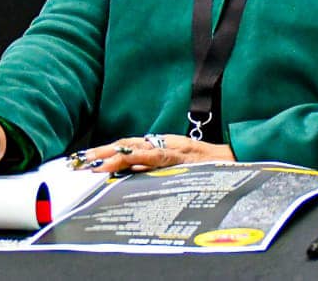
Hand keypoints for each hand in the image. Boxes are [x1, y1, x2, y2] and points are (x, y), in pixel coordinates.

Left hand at [75, 134, 234, 174]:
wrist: (237, 159)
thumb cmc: (211, 166)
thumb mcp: (181, 166)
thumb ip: (158, 168)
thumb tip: (132, 174)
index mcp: (163, 145)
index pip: (131, 145)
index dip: (109, 150)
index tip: (88, 158)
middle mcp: (164, 143)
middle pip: (127, 144)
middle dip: (102, 151)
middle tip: (79, 160)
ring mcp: (170, 148)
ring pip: (135, 148)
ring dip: (112, 155)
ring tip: (93, 164)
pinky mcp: (178, 155)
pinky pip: (153, 157)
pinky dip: (135, 160)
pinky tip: (121, 165)